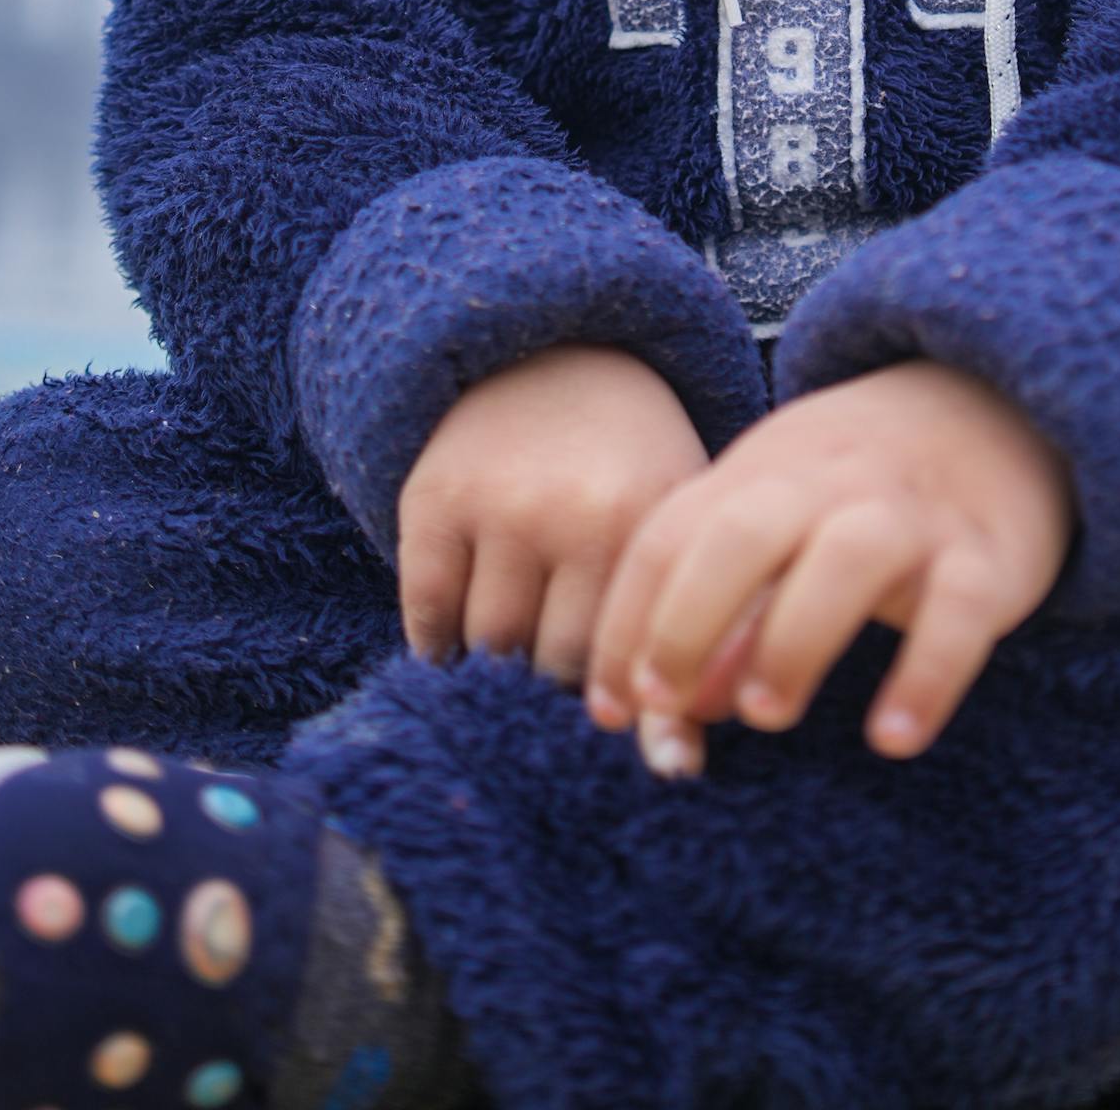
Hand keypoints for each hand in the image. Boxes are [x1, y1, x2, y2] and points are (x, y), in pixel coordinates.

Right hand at [396, 342, 711, 700]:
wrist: (550, 349)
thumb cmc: (629, 461)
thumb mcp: (676, 523)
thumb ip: (693, 632)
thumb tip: (675, 770)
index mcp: (648, 522)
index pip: (629, 665)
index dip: (621, 700)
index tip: (617, 707)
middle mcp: (572, 515)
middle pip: (555, 665)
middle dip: (560, 677)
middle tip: (563, 656)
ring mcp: (497, 507)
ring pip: (488, 649)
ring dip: (499, 659)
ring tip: (520, 634)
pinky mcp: (431, 501)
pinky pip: (425, 617)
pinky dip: (439, 642)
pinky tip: (463, 628)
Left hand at [584, 357, 1079, 772]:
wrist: (996, 403)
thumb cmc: (858, 486)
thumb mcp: (779, 518)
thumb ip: (721, 607)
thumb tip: (671, 708)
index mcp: (761, 469)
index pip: (670, 534)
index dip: (628, 623)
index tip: (609, 711)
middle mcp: (829, 482)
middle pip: (741, 531)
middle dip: (688, 618)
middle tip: (667, 704)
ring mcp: (911, 515)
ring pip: (845, 559)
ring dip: (792, 640)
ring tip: (765, 716)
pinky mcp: (989, 557)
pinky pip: (959, 614)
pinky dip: (925, 676)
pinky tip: (892, 738)